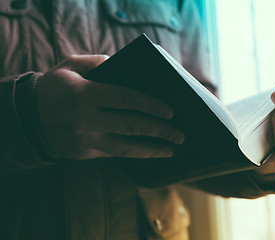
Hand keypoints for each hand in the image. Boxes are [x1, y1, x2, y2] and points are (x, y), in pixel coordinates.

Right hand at [37, 55, 183, 158]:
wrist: (28, 117)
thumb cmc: (55, 87)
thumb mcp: (71, 66)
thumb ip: (98, 63)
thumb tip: (126, 67)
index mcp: (85, 95)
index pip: (127, 99)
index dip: (151, 105)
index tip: (171, 111)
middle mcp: (86, 120)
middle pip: (132, 126)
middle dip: (160, 131)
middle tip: (180, 135)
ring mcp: (85, 140)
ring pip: (126, 147)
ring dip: (152, 149)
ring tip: (171, 150)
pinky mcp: (84, 153)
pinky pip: (114, 153)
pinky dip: (134, 152)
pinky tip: (149, 151)